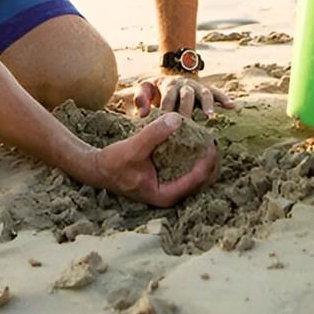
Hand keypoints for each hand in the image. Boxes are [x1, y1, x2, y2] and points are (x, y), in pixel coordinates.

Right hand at [92, 112, 218, 206]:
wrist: (98, 169)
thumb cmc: (114, 162)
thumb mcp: (134, 147)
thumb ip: (154, 134)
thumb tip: (177, 118)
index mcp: (165, 195)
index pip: (197, 179)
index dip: (208, 160)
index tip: (212, 142)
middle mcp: (169, 195)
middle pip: (202, 181)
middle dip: (212, 162)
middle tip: (215, 140)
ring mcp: (168, 188)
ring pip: (197, 177)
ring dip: (205, 161)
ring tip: (209, 140)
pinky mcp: (165, 179)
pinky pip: (187, 171)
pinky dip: (194, 159)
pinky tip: (196, 143)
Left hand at [134, 76, 234, 117]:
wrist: (171, 74)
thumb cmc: (157, 87)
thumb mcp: (145, 87)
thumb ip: (140, 98)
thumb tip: (143, 114)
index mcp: (168, 84)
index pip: (168, 97)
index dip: (167, 109)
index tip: (165, 124)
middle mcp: (184, 84)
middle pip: (187, 96)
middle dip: (187, 110)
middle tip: (187, 125)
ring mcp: (197, 86)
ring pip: (204, 93)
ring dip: (208, 104)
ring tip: (210, 117)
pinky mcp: (206, 88)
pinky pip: (217, 92)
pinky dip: (224, 98)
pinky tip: (232, 107)